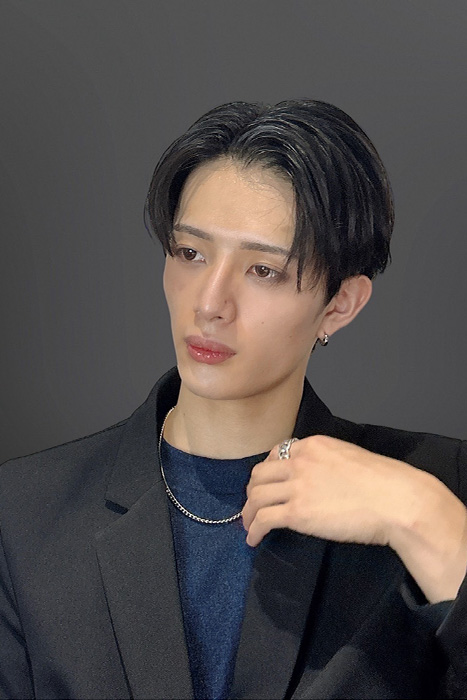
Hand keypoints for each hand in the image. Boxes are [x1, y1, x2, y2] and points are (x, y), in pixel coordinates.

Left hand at [241, 434, 466, 601]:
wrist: (395, 500)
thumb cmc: (384, 483)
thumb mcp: (350, 458)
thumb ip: (327, 464)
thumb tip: (320, 480)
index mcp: (313, 445)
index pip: (277, 453)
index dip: (267, 471)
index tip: (266, 484)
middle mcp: (300, 462)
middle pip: (260, 474)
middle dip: (252, 491)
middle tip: (253, 505)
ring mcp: (297, 486)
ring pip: (256, 496)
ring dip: (248, 512)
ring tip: (248, 525)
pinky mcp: (297, 513)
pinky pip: (264, 520)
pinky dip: (253, 530)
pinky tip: (253, 539)